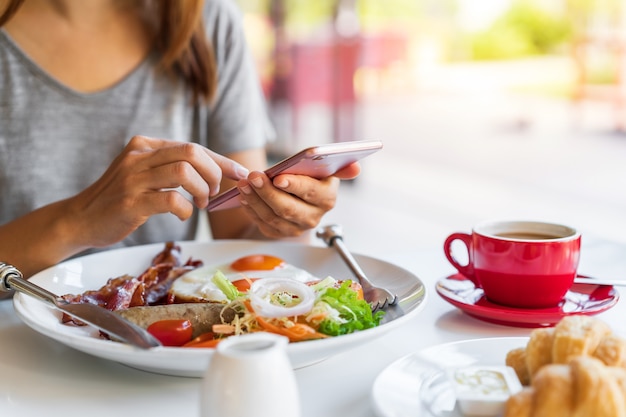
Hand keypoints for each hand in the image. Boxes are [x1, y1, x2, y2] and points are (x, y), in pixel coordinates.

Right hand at [68, 135, 248, 247]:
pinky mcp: (130, 202)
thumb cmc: (120, 198)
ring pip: (184, 172)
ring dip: (202, 191)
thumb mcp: (143, 173)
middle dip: (213, 174)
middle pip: (192, 152)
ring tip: (199, 204)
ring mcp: (133, 178)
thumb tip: (216, 172)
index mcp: (146, 146)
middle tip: (213, 193)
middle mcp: (139, 157)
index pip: (193, 146)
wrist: (81, 218)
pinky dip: (185, 209)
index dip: (222, 161)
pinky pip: (171, 199)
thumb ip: (171, 167)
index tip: (241, 174)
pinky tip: (181, 215)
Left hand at [235, 163, 360, 237]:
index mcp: (328, 199)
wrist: (298, 194)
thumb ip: (340, 166)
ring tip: (244, 184)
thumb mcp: (324, 168)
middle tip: (253, 176)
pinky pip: (263, 224)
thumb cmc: (310, 176)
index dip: (294, 185)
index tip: (278, 177)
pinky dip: (251, 210)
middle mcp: (314, 217)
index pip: (311, 193)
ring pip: (273, 217)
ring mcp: (297, 228)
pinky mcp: (281, 234)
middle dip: (267, 192)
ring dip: (255, 200)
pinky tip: (244, 196)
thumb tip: (356, 168)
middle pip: (288, 208)